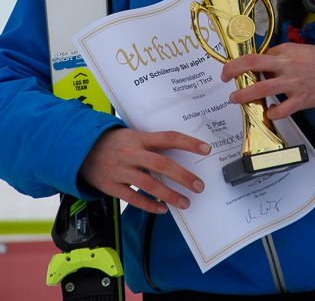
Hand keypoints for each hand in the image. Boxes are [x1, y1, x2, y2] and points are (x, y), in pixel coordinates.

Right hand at [79, 128, 210, 213]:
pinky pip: (133, 198)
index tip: (206, 149)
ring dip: (170, 195)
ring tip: (185, 202)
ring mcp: (120, 170)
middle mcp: (131, 153)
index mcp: (139, 138)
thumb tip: (177, 151)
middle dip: (183, 176)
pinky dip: (150, 205)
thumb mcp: (132, 134)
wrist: (80, 149)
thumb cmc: (113, 142)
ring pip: (149, 185)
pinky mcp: (111, 186)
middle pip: (162, 164)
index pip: (168, 138)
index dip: (188, 143)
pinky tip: (163, 209)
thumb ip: (151, 143)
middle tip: (199, 186)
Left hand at [221, 43, 314, 119]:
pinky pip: (281, 109)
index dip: (247, 63)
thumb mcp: (302, 50)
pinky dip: (271, 112)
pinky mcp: (302, 100)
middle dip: (233, 70)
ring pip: (261, 88)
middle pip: (252, 64)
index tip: (240, 68)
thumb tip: (267, 64)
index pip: (260, 55)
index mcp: (287, 51)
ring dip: (244, 94)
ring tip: (235, 98)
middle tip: (224, 76)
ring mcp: (293, 84)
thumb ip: (284, 56)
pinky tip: (268, 113)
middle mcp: (287, 65)